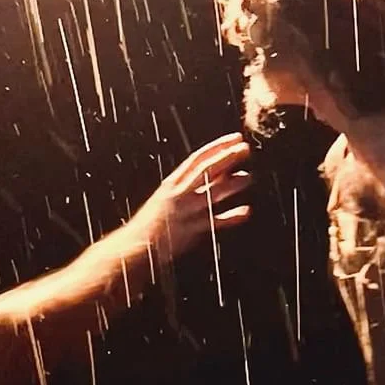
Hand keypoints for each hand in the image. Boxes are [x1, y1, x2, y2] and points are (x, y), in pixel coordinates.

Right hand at [136, 133, 252, 260]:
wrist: (136, 245)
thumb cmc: (153, 222)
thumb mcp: (166, 197)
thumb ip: (189, 185)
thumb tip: (218, 173)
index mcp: (172, 183)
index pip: (197, 158)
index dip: (217, 146)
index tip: (234, 139)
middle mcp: (179, 194)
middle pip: (206, 170)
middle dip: (227, 157)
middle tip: (245, 149)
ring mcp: (186, 211)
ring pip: (213, 192)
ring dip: (233, 184)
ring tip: (248, 177)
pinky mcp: (191, 230)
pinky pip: (215, 221)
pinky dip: (232, 217)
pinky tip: (245, 211)